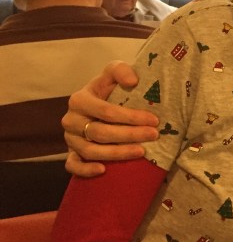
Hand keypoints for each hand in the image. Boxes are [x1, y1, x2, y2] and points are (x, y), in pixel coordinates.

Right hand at [63, 61, 159, 176]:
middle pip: (100, 132)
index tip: (154, 120)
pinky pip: (73, 165)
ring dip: (117, 153)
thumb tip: (132, 81)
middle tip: (153, 135)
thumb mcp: (112, 74)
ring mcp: (69, 139)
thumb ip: (120, 70)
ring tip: (141, 151)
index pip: (106, 111)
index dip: (131, 117)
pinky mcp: (71, 153)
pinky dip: (86, 170)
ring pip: (90, 151)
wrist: (96, 104)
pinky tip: (104, 170)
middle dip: (130, 135)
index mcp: (79, 100)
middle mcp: (71, 120)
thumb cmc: (107, 89)